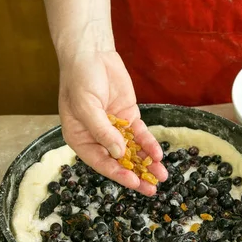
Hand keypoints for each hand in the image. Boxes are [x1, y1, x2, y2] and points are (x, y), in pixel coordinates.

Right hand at [58, 51, 167, 195]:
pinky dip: (149, 144)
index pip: (101, 162)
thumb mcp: (86, 106)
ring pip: (132, 150)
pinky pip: (140, 135)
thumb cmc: (79, 79)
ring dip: (146, 163)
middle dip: (136, 175)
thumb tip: (119, 153)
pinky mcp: (128, 117)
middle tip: (152, 189)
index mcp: (80, 139)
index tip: (134, 183)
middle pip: (119, 161)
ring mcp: (115, 128)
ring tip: (162, 175)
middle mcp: (98, 137)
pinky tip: (158, 153)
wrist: (91, 53)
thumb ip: (102, 131)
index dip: (118, 174)